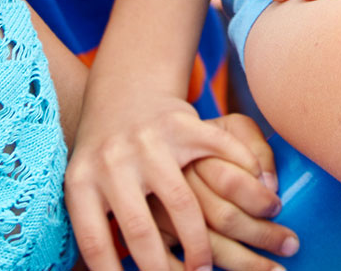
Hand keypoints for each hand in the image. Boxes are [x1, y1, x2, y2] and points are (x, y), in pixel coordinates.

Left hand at [66, 90, 273, 270]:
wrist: (125, 89)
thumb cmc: (106, 152)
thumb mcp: (85, 181)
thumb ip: (93, 221)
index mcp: (83, 181)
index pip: (95, 241)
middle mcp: (113, 161)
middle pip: (141, 230)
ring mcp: (150, 141)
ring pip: (182, 205)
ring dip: (199, 245)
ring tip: (207, 266)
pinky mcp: (183, 124)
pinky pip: (218, 159)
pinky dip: (245, 184)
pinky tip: (257, 208)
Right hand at [151, 114, 300, 270]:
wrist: (154, 143)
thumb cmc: (209, 141)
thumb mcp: (233, 129)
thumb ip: (256, 149)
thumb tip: (270, 187)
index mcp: (199, 152)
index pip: (232, 181)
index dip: (259, 199)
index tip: (278, 208)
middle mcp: (179, 182)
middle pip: (223, 217)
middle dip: (262, 235)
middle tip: (290, 245)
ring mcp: (162, 209)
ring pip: (207, 245)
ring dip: (243, 263)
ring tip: (272, 269)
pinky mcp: (154, 230)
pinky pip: (176, 262)